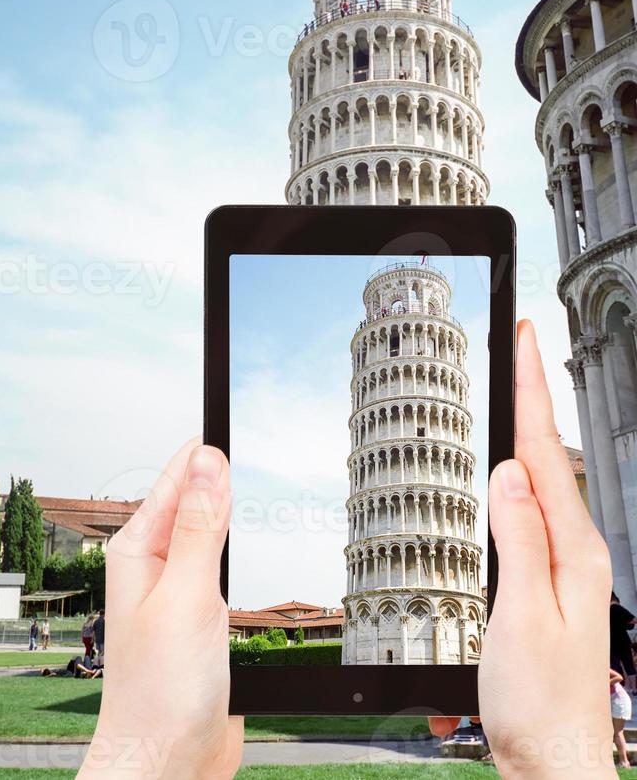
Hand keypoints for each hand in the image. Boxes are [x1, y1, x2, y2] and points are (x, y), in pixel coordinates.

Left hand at [77, 439, 242, 779]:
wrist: (168, 763)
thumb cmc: (159, 692)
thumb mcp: (186, 596)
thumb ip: (201, 528)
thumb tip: (209, 462)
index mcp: (140, 551)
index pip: (175, 480)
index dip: (203, 449)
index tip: (226, 410)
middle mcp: (158, 566)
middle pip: (194, 501)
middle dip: (219, 473)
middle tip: (248, 438)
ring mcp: (181, 591)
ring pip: (211, 532)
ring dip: (233, 509)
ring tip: (251, 478)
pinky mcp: (203, 615)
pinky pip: (224, 565)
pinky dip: (241, 547)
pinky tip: (251, 540)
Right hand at [430, 321, 614, 778]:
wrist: (553, 760)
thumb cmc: (540, 702)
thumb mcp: (521, 615)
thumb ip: (518, 538)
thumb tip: (507, 471)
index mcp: (573, 549)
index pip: (542, 452)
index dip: (531, 390)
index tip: (524, 340)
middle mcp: (575, 550)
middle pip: (544, 456)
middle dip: (529, 396)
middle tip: (514, 349)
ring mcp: (562, 565)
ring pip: (536, 482)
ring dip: (520, 433)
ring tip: (506, 393)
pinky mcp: (546, 581)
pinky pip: (529, 514)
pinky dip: (513, 479)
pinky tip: (503, 474)